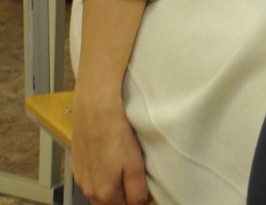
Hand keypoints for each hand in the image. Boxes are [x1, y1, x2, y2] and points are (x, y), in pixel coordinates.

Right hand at [71, 90, 149, 204]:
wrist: (95, 110)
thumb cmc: (115, 133)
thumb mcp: (135, 165)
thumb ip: (138, 191)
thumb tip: (142, 203)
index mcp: (104, 193)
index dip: (138, 201)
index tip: (146, 191)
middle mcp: (89, 189)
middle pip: (110, 203)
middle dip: (124, 197)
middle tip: (138, 182)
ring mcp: (81, 177)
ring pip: (99, 192)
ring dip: (112, 187)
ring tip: (125, 170)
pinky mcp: (77, 163)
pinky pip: (91, 177)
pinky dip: (102, 175)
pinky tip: (110, 161)